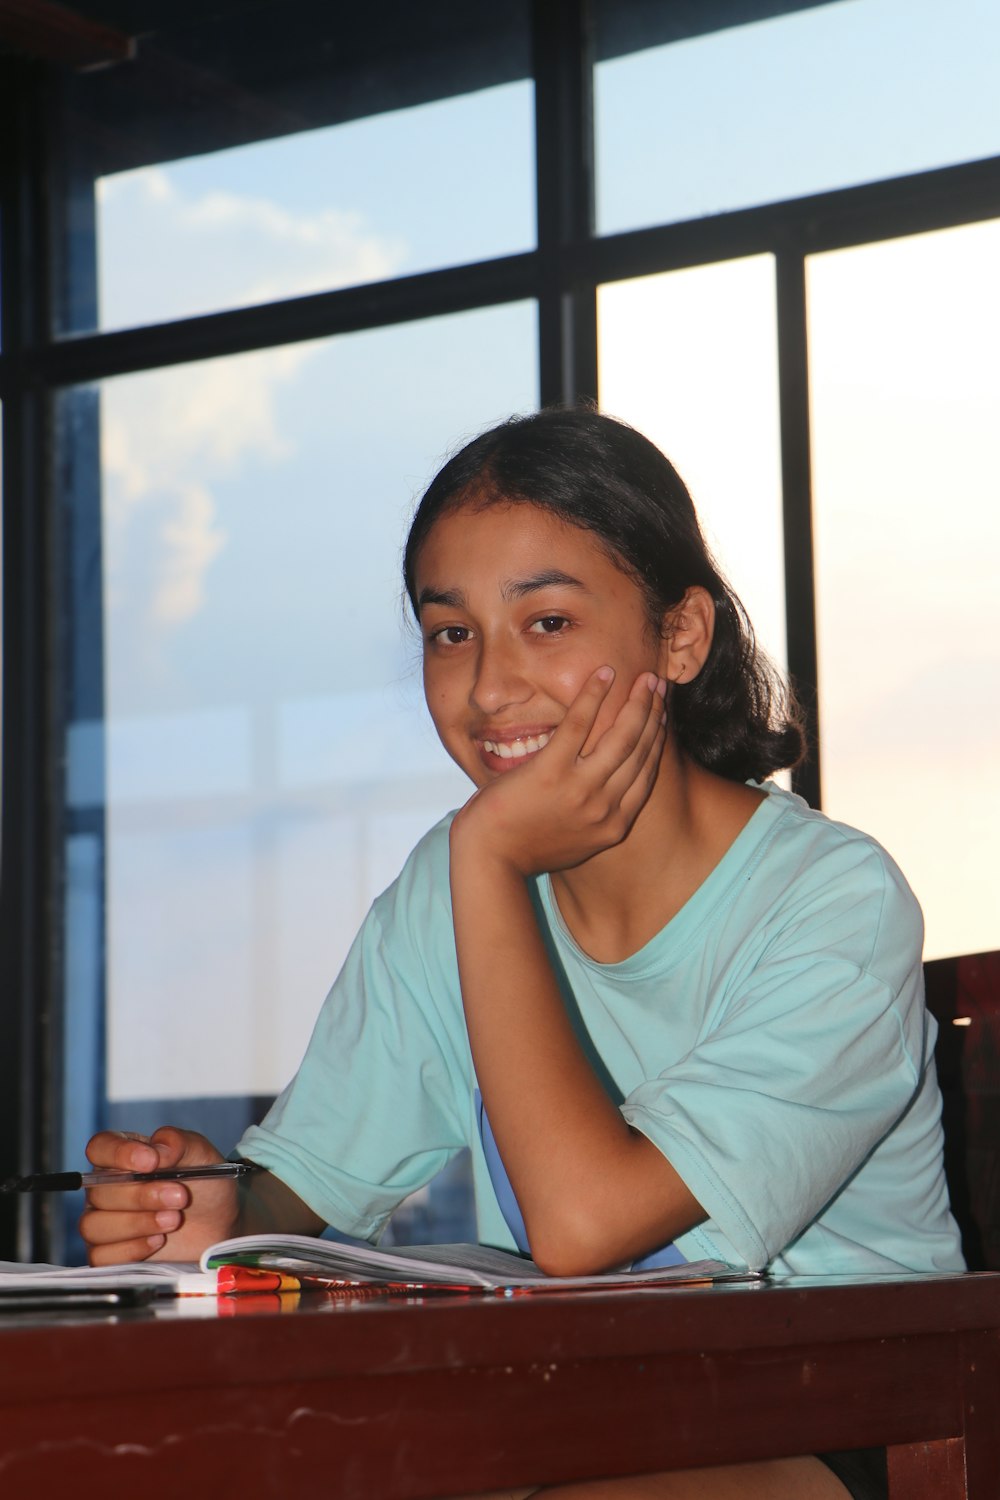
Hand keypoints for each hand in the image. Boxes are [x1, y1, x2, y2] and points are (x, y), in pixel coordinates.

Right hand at [79, 1127, 237, 1265]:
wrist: (219, 1225)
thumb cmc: (205, 1185)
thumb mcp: (200, 1154)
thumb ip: (177, 1143)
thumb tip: (156, 1151)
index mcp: (123, 1156)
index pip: (100, 1148)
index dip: (119, 1154)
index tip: (151, 1162)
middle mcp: (107, 1188)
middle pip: (99, 1192)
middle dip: (141, 1196)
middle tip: (179, 1198)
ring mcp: (104, 1223)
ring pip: (95, 1225)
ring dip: (137, 1224)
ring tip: (174, 1220)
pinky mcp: (109, 1255)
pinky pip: (101, 1256)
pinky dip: (131, 1249)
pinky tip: (158, 1241)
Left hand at [452, 667, 665, 876]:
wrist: (491, 861)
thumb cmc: (525, 848)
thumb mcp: (576, 840)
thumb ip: (597, 817)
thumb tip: (609, 788)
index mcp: (614, 825)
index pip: (647, 772)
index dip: (658, 738)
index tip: (661, 714)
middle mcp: (604, 808)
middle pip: (641, 751)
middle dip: (654, 713)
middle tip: (658, 686)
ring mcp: (580, 790)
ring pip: (621, 736)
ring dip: (637, 702)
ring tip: (644, 678)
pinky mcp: (551, 772)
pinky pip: (579, 724)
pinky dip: (594, 695)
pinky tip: (604, 673)